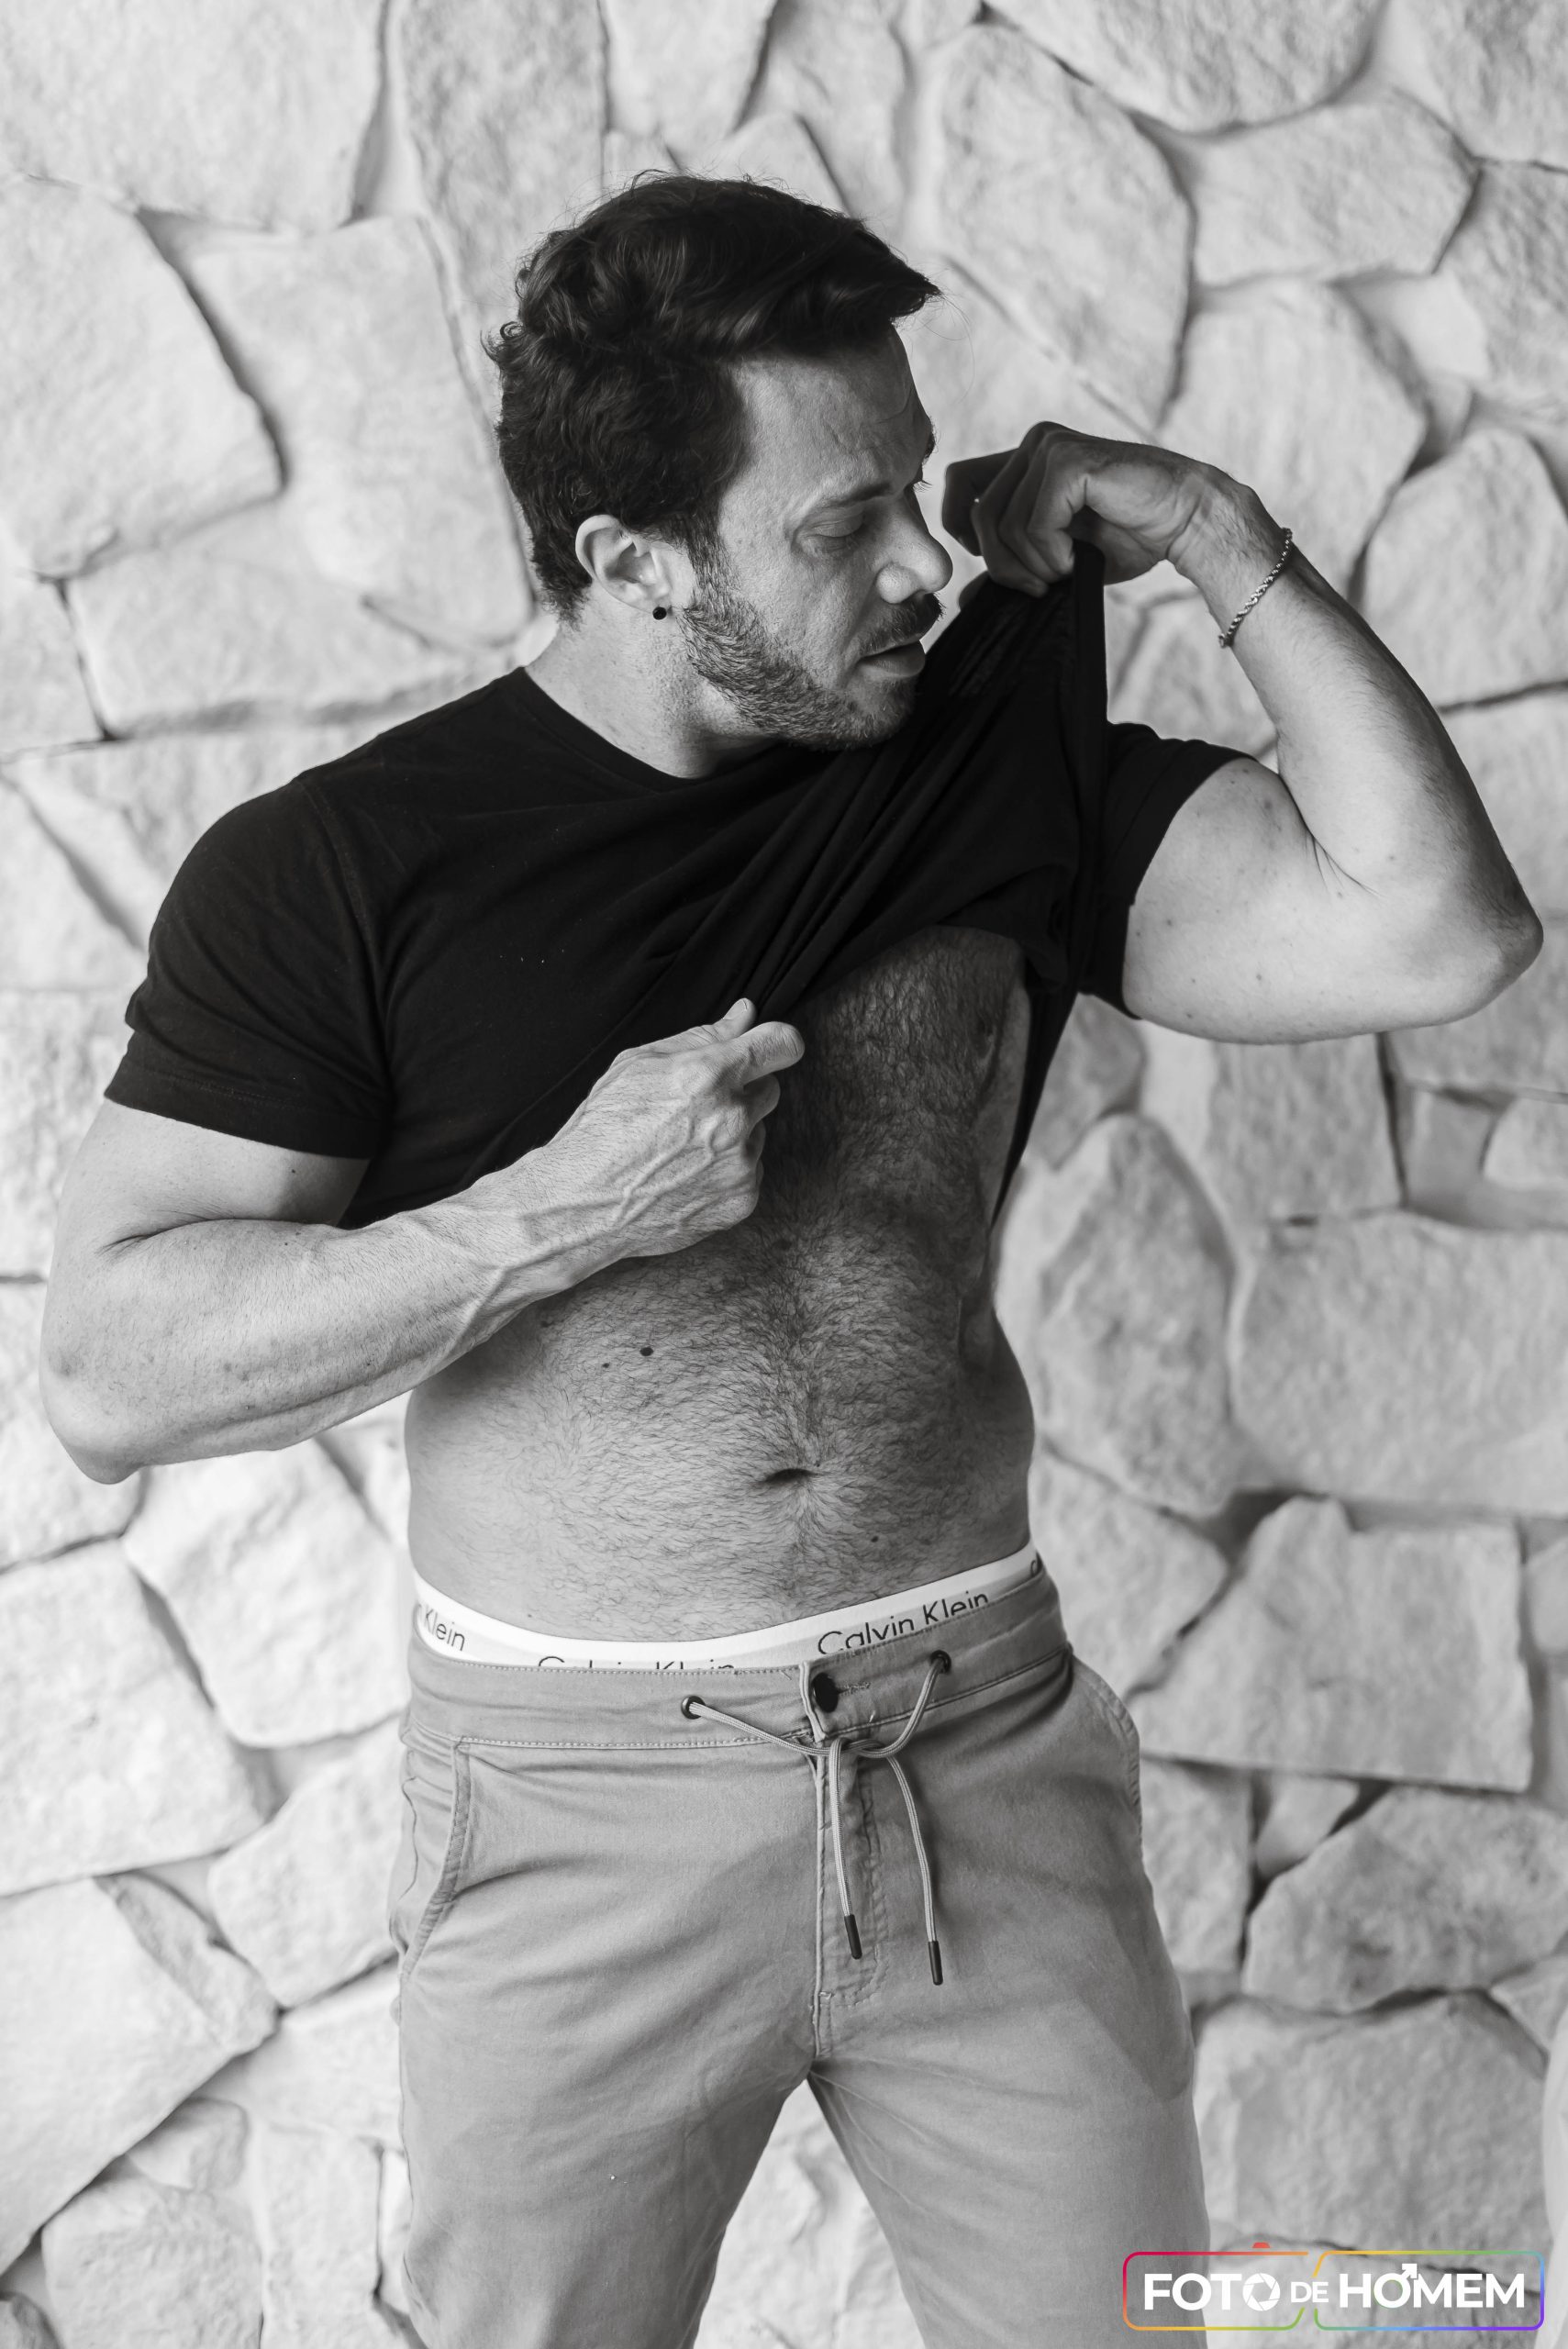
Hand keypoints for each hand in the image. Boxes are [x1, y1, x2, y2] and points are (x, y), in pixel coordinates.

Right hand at [541, 998, 803, 1261]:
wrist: (580, 1206)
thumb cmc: (601, 1130)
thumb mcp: (638, 1066)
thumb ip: (701, 1037)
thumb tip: (745, 1014)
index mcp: (706, 1076)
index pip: (782, 1044)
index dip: (778, 1042)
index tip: (770, 1048)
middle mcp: (731, 1120)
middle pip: (771, 1089)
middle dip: (741, 1091)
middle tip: (694, 1107)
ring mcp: (740, 1165)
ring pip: (757, 1132)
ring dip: (733, 1133)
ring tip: (680, 1147)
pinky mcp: (742, 1200)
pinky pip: (751, 1170)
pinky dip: (727, 1170)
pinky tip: (686, 1173)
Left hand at [941, 423, 1219, 591]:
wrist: (1183, 521)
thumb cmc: (1128, 537)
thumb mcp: (1057, 559)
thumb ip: (1012, 568)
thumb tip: (962, 598)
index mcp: (1025, 460)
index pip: (958, 482)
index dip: (961, 527)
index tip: (998, 561)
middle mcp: (1034, 444)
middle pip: (978, 515)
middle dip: (1003, 566)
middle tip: (1040, 586)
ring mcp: (1049, 447)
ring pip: (1003, 524)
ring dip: (1034, 564)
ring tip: (1067, 569)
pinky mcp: (1067, 461)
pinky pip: (1033, 524)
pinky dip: (1052, 555)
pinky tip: (1079, 557)